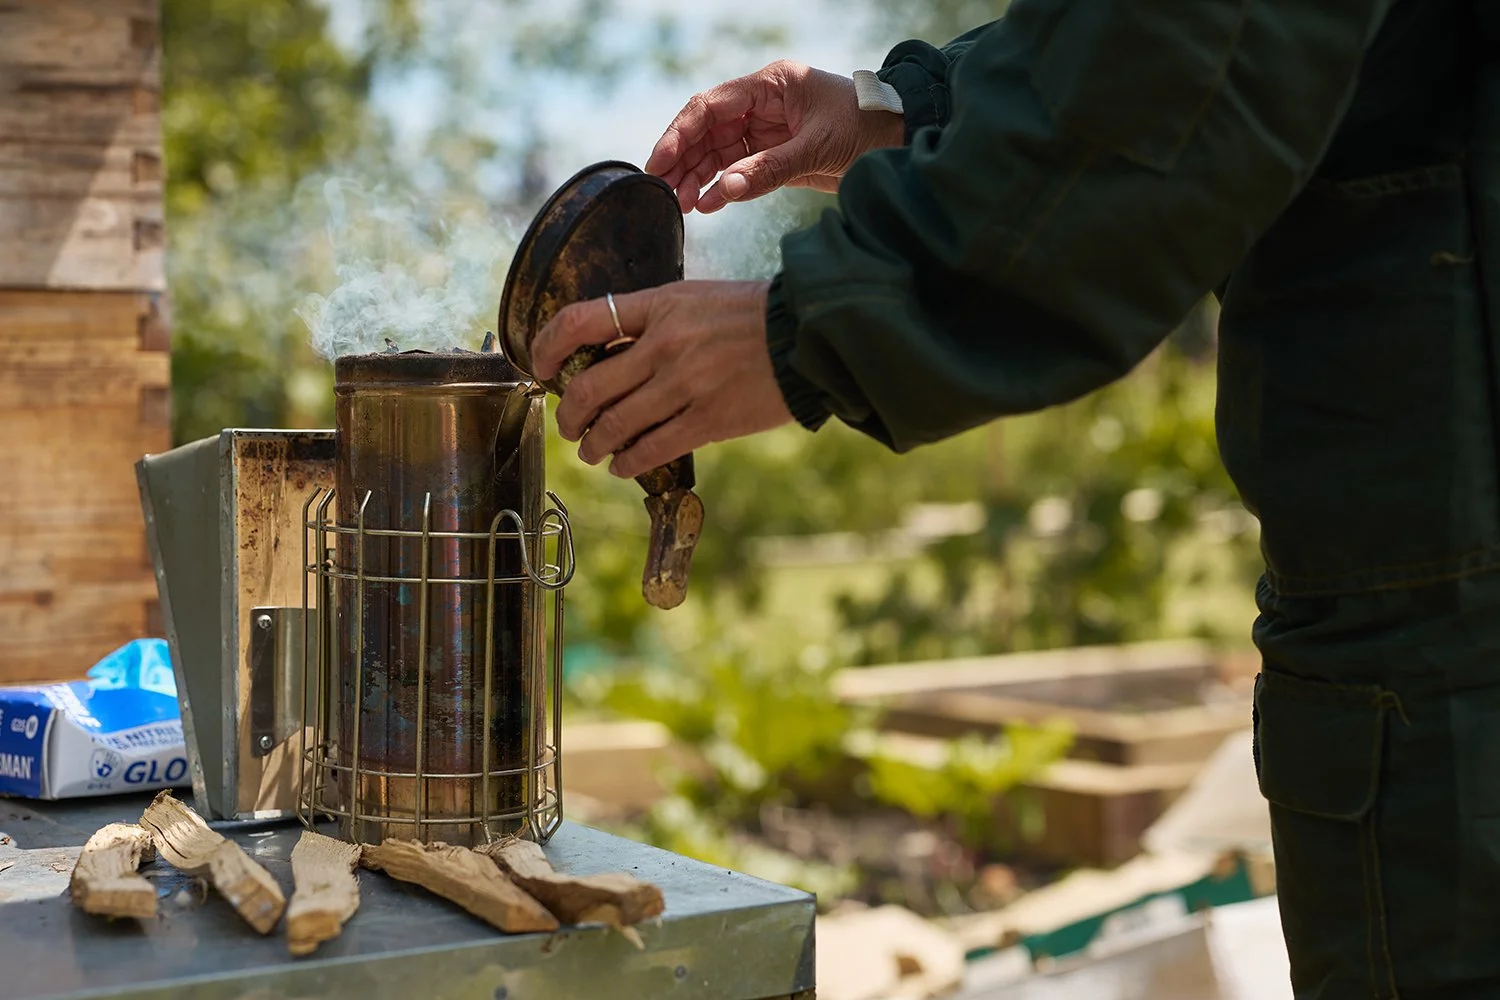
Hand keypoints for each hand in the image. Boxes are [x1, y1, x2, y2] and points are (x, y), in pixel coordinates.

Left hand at [531, 281, 794, 478]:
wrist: (809, 335)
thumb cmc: (755, 316)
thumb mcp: (697, 298)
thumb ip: (654, 321)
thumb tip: (610, 352)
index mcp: (659, 306)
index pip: (580, 321)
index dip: (546, 347)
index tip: (540, 366)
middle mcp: (664, 345)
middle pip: (587, 387)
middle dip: (569, 415)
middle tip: (570, 425)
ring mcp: (685, 385)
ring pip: (613, 426)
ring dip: (593, 446)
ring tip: (593, 452)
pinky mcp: (709, 420)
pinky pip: (650, 449)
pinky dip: (627, 463)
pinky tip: (623, 466)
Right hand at [645, 60, 903, 214]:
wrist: (902, 142)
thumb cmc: (867, 128)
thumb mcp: (818, 147)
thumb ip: (769, 169)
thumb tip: (722, 189)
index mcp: (770, 86)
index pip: (709, 106)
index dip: (679, 134)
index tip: (660, 162)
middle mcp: (763, 106)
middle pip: (708, 132)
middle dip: (684, 161)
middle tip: (663, 191)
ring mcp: (768, 132)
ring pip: (720, 154)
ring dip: (698, 178)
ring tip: (681, 204)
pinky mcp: (778, 158)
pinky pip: (740, 172)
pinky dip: (723, 188)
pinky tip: (707, 205)